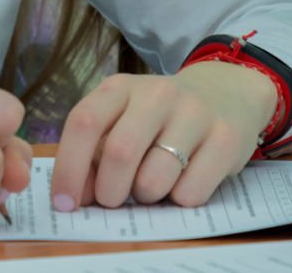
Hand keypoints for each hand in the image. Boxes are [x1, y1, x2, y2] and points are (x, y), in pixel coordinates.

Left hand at [50, 61, 275, 211]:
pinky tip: (184, 181)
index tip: (65, 203)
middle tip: (113, 200)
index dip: (69, 168)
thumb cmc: (160, 118)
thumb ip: (95, 154)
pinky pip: (191, 192)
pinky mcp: (226, 139)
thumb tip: (77, 198)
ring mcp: (194, 113)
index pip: (84, 122)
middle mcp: (157, 94)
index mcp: (120, 88)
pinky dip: (179, 201)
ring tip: (153, 185)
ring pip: (154, 179)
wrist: (225, 94)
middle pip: (119, 153)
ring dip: (146, 197)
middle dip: (109, 191)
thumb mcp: (123, 120)